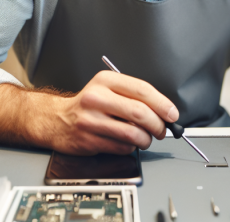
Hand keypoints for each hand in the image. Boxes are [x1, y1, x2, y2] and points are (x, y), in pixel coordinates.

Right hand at [39, 71, 177, 155]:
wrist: (57, 120)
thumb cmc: (89, 105)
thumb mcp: (108, 89)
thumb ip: (134, 96)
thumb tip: (164, 111)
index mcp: (105, 80)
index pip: (142, 90)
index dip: (162, 104)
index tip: (172, 114)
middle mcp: (97, 98)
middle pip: (140, 113)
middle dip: (158, 125)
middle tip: (162, 130)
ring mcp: (91, 120)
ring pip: (133, 133)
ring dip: (146, 139)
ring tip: (145, 138)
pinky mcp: (89, 139)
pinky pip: (121, 147)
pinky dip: (131, 147)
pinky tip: (127, 142)